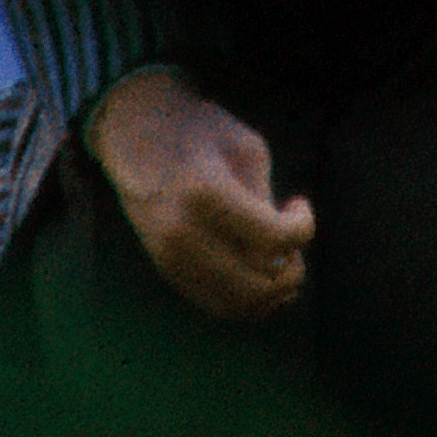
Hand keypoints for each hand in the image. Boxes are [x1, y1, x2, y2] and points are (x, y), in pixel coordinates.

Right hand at [89, 66, 311, 321]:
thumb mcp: (245, 149)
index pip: (274, 239)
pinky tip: (257, 270)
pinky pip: (215, 303)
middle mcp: (183, 234)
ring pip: (237, 305)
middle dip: (292, 273)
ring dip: (270, 293)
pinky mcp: (165, 268)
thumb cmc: (198, 131)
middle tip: (293, 245)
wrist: (133, 132)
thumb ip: (266, 201)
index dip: (303, 228)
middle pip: (258, 287)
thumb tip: (282, 254)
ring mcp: (169, 257)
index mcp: (206, 194)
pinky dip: (246, 298)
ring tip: (278, 261)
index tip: (298, 203)